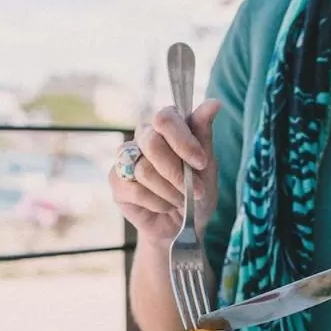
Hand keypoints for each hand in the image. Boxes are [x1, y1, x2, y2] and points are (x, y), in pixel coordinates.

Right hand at [109, 101, 221, 245]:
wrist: (183, 227)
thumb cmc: (196, 193)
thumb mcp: (207, 166)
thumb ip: (204, 134)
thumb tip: (214, 102)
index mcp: (167, 126)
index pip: (165, 118)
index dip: (183, 141)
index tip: (202, 163)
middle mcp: (144, 137)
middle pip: (152, 143)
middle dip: (177, 173)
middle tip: (194, 191)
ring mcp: (127, 158)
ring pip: (145, 170)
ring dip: (170, 192)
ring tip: (180, 201)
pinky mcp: (116, 181)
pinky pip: (135, 189)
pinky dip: (157, 203)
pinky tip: (163, 206)